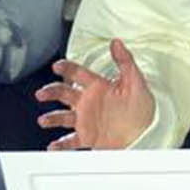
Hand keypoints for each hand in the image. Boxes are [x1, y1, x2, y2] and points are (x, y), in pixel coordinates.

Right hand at [34, 39, 155, 149]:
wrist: (147, 134)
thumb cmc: (143, 107)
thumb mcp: (136, 81)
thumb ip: (125, 61)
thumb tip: (117, 42)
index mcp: (98, 87)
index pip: (78, 73)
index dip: (66, 68)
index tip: (57, 66)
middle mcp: (89, 102)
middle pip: (64, 93)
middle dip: (51, 92)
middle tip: (42, 93)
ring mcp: (86, 120)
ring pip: (63, 117)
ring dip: (52, 118)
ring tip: (43, 120)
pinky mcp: (88, 137)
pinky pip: (71, 141)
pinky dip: (61, 145)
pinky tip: (53, 146)